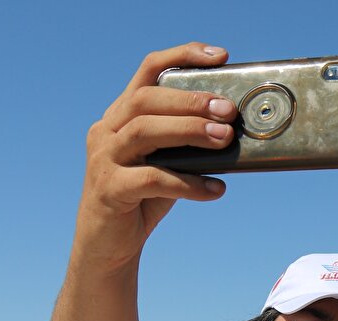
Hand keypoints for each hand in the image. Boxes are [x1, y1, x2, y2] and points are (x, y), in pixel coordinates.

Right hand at [76, 43, 235, 266]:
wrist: (109, 247)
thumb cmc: (143, 201)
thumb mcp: (167, 165)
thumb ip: (188, 146)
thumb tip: (234, 132)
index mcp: (120, 116)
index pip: (148, 72)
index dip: (182, 57)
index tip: (219, 56)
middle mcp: (106, 131)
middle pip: (147, 100)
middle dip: (192, 101)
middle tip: (229, 110)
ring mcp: (103, 159)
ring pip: (145, 131)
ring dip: (189, 131)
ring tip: (225, 138)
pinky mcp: (109, 190)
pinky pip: (152, 180)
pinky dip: (188, 183)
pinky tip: (215, 190)